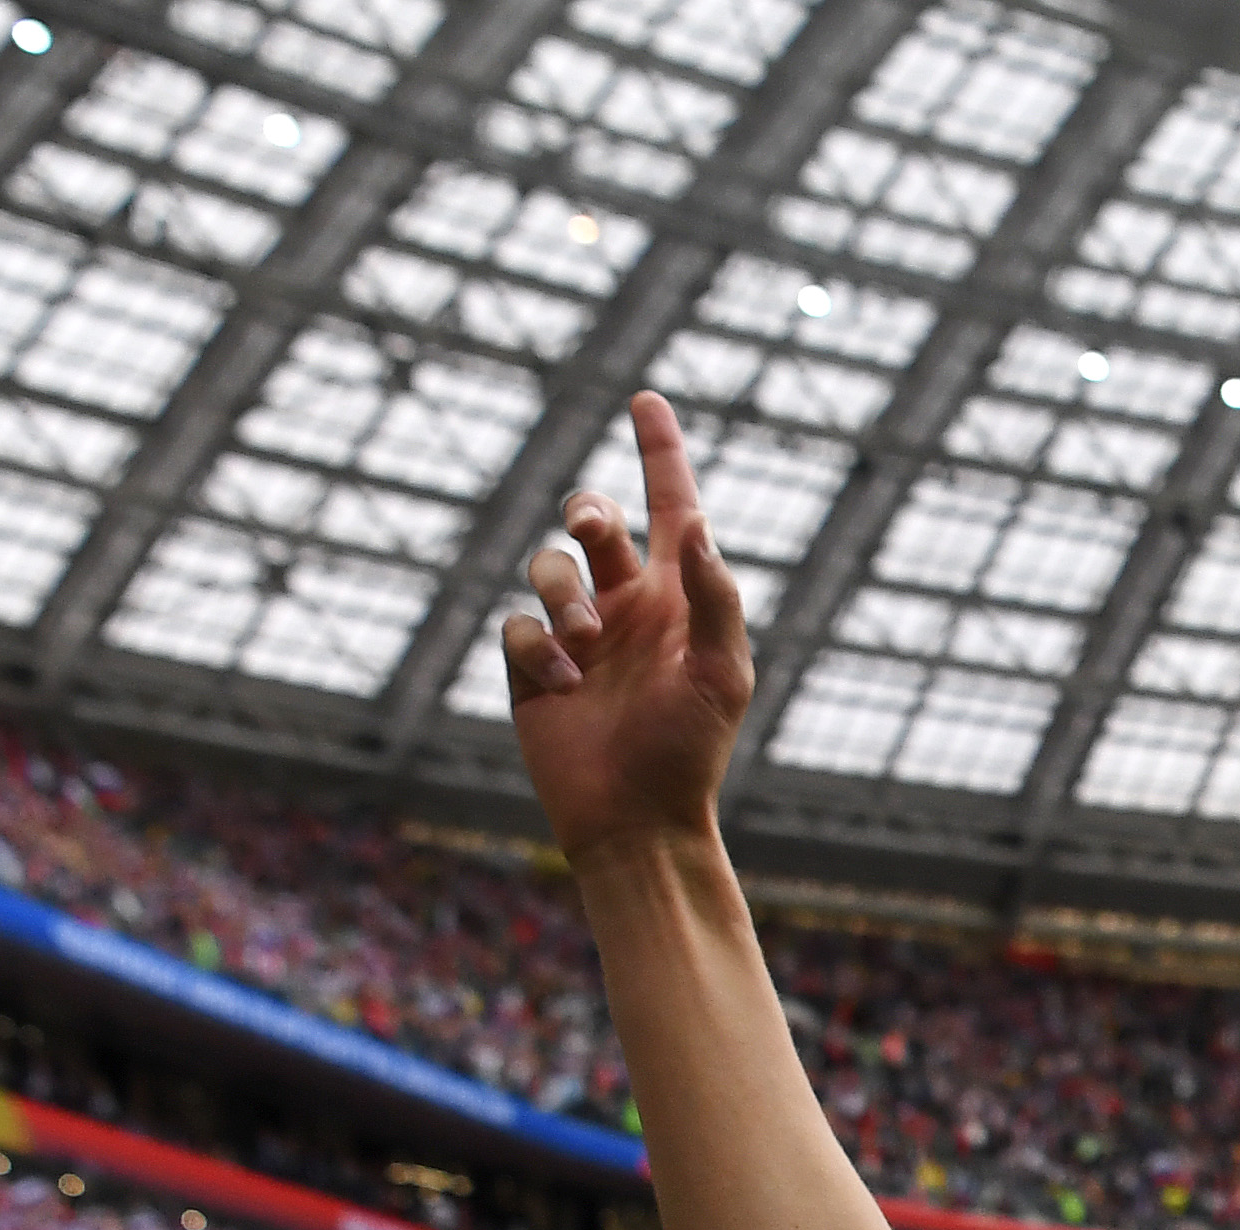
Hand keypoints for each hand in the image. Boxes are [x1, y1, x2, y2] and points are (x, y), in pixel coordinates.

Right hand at [501, 392, 753, 861]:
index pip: (671, 508)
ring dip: (562, 592)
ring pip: (547, 566)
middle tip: (592, 527)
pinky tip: (561, 686)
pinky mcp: (532, 669)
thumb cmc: (690, 752)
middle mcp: (626, 606)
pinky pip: (517, 626)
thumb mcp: (722, 676)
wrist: (636, 821)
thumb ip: (715, 600)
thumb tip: (700, 530)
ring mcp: (576, 636)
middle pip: (592, 521)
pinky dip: (535, 646)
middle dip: (587, 508)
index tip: (646, 399)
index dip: (659, 453)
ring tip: (585, 645)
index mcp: (678, 599)